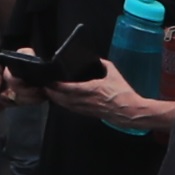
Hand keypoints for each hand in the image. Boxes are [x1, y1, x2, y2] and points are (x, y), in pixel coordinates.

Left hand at [50, 62, 164, 131]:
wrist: (130, 111)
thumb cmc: (123, 93)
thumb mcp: (114, 74)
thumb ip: (104, 65)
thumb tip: (97, 60)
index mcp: (91, 89)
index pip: (68, 88)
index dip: (57, 85)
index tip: (49, 80)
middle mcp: (86, 101)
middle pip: (63, 98)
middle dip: (52, 93)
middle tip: (44, 86)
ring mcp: (87, 109)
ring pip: (66, 105)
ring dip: (57, 100)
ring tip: (49, 93)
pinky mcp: (89, 114)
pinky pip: (73, 110)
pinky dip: (65, 105)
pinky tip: (62, 102)